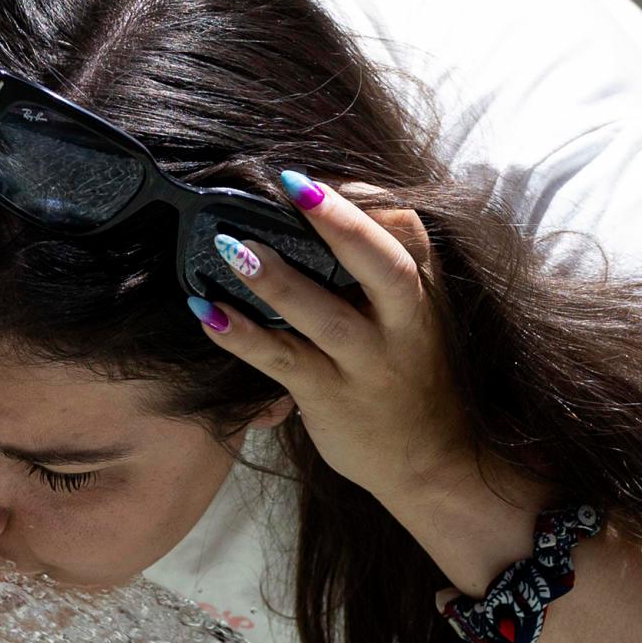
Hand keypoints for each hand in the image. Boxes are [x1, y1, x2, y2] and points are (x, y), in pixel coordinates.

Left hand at [188, 172, 473, 509]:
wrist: (433, 463)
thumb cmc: (413, 376)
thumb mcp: (418, 314)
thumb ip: (387, 265)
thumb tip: (328, 204)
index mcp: (422, 293)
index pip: (403, 228)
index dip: (359, 198)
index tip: (313, 179)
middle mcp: (402, 324)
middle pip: (380, 264)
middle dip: (339, 223)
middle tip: (292, 184)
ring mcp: (366, 364)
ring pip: (323, 316)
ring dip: (276, 280)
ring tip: (232, 247)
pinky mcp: (331, 398)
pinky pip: (282, 361)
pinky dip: (242, 337)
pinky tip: (208, 313)